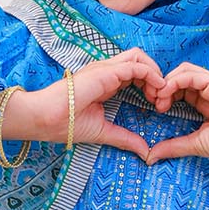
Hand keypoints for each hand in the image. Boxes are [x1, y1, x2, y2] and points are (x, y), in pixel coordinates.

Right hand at [6, 49, 162, 159]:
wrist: (47, 119)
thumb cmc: (67, 124)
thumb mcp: (104, 132)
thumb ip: (125, 139)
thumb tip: (145, 152)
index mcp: (106, 82)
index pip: (135, 73)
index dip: (150, 85)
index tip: (156, 106)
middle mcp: (107, 72)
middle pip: (140, 61)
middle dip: (156, 77)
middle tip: (161, 100)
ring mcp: (106, 69)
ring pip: (139, 57)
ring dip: (155, 73)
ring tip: (160, 94)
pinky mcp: (106, 71)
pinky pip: (135, 65)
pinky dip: (151, 74)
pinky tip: (156, 90)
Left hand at [145, 62, 208, 172]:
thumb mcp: (196, 144)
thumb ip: (175, 146)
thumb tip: (152, 155)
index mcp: (208, 101)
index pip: (181, 88)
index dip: (166, 94)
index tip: (156, 110)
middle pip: (180, 77)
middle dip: (163, 87)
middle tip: (154, 103)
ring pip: (184, 71)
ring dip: (167, 83)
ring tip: (159, 99)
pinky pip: (192, 75)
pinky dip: (175, 81)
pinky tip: (167, 93)